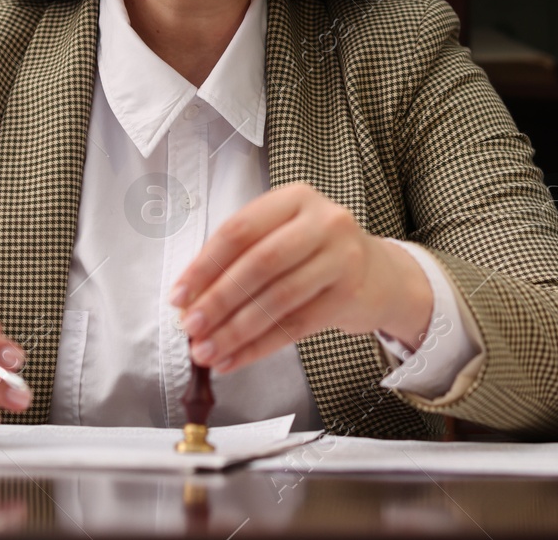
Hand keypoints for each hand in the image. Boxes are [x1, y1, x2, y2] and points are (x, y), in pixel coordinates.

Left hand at [167, 182, 432, 372]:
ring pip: (277, 298)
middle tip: (190, 327)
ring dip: (235, 330)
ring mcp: (342, 257)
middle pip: (259, 263)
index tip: (178, 295)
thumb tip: (190, 298)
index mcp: (295, 198)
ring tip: (207, 351)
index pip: (239, 230)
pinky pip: (296, 326)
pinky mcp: (349, 294)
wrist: (380, 275)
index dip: (204, 266)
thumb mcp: (283, 236)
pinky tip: (235, 359)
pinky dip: (260, 346)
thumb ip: (240, 258)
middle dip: (218, 300)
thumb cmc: (317, 254)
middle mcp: (323, 221)